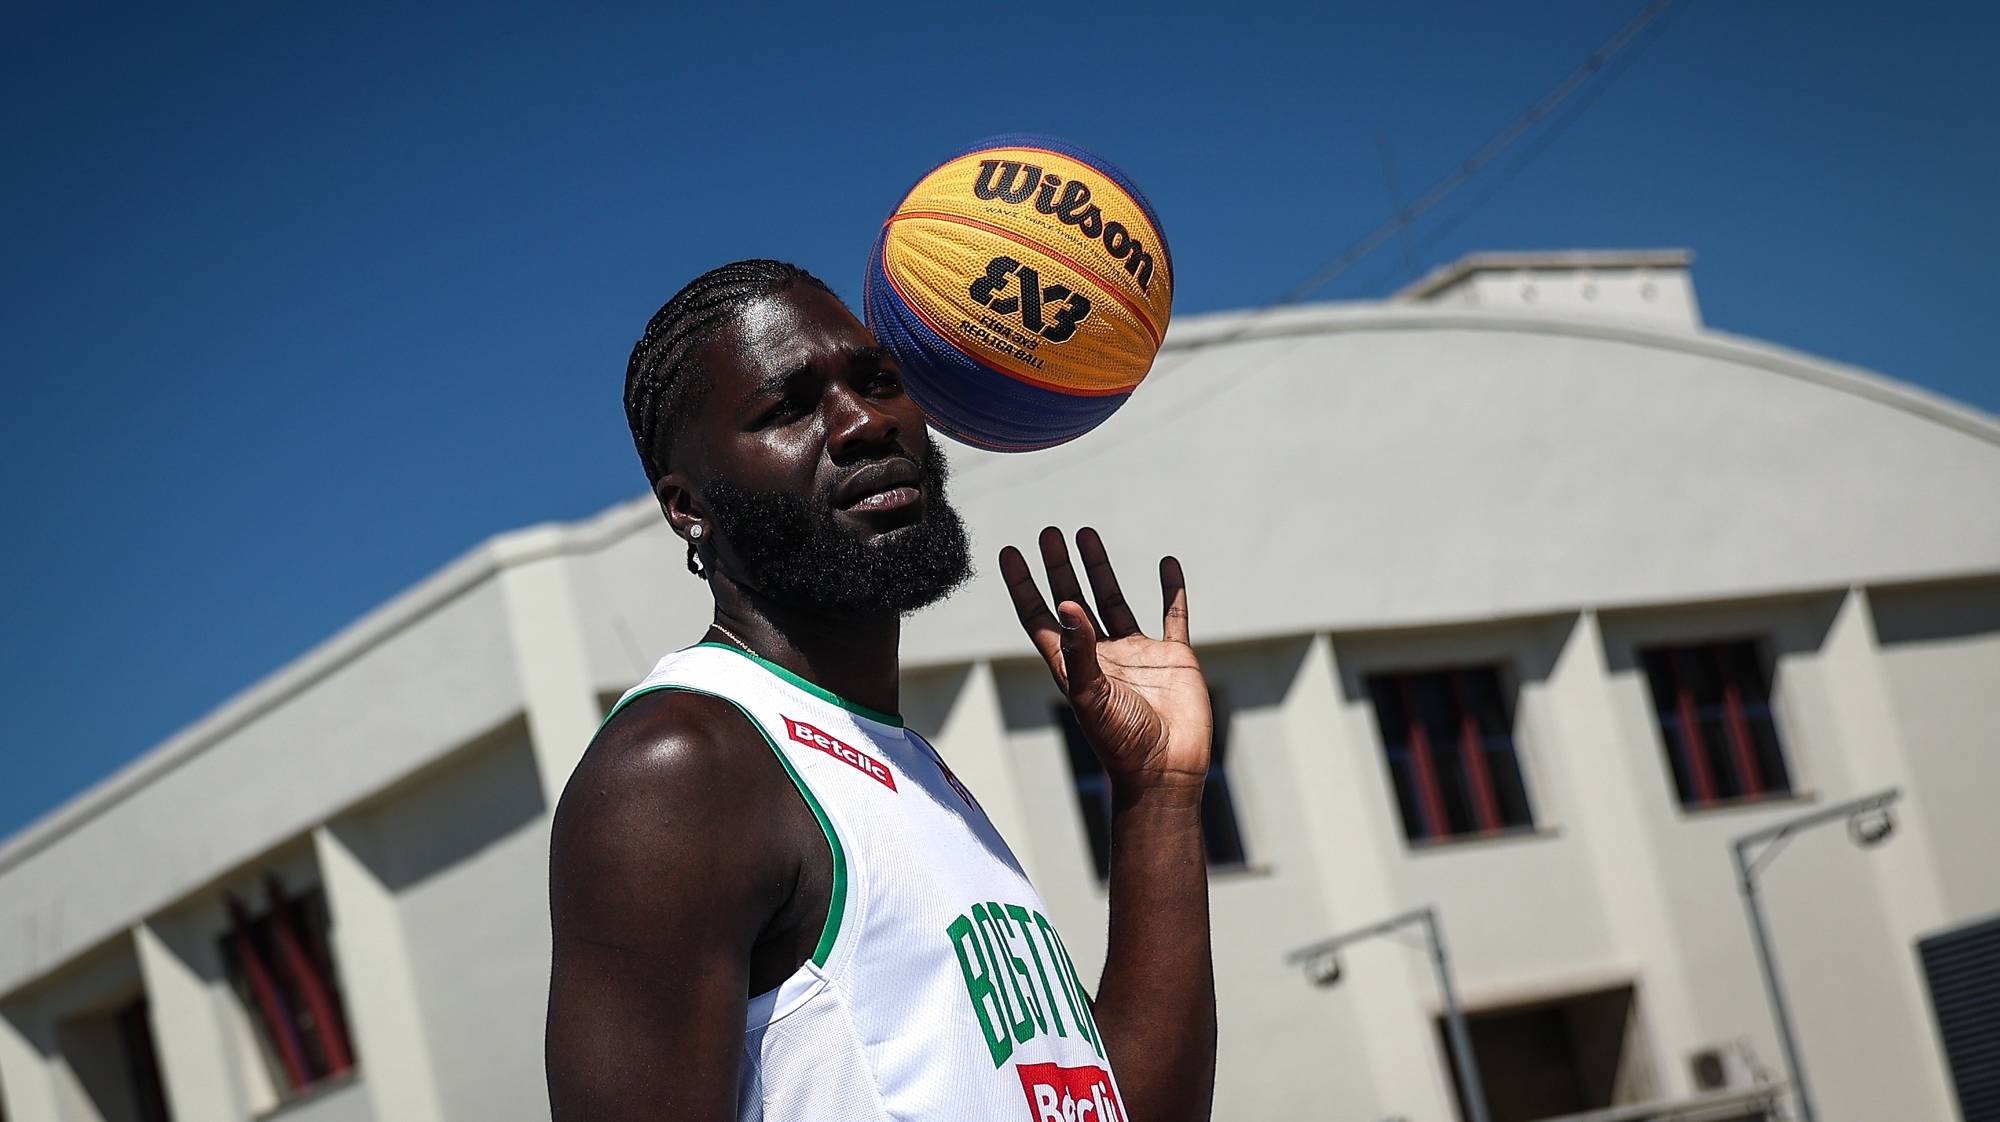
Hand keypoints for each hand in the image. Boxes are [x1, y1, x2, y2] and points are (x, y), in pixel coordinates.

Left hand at [999, 527, 1210, 790]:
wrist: (1167, 771)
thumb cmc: (1122, 743)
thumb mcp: (1090, 697)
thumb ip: (1077, 650)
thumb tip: (1065, 602)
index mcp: (1072, 666)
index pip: (1040, 618)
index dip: (1024, 586)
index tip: (1011, 552)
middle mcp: (1100, 655)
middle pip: (1072, 600)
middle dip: (1059, 567)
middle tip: (1048, 532)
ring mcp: (1137, 654)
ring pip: (1114, 600)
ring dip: (1100, 568)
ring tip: (1087, 534)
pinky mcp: (1172, 657)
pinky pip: (1172, 615)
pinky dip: (1171, 591)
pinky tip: (1167, 564)